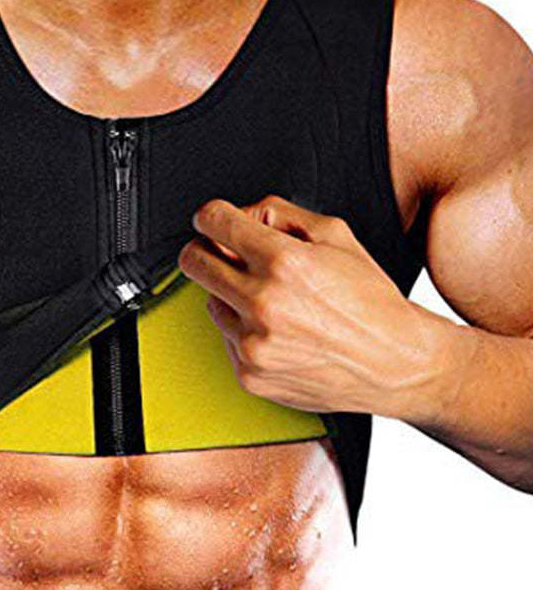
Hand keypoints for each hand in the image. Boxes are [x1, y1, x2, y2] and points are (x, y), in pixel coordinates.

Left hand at [177, 195, 456, 418]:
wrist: (395, 364)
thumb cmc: (371, 302)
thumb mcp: (338, 236)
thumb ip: (282, 214)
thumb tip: (243, 215)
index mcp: (284, 262)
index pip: (214, 222)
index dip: (210, 217)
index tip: (211, 221)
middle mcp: (263, 304)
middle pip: (193, 262)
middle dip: (204, 251)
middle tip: (222, 253)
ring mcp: (253, 344)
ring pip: (210, 302)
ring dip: (231, 296)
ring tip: (273, 303)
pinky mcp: (249, 375)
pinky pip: (226, 339)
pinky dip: (244, 331)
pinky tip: (279, 332)